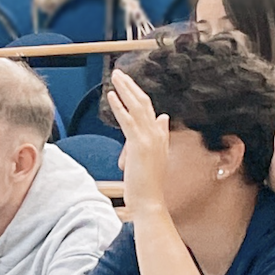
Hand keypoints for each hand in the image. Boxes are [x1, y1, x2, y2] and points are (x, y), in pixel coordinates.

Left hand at [106, 68, 168, 210]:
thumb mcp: (155, 156)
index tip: (127, 83)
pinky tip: (111, 95)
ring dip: (125, 89)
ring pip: (137, 106)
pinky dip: (120, 106)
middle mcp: (157, 134)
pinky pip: (128, 120)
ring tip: (115, 76)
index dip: (138, 94)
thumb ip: (160, 135)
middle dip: (130, 86)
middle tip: (118, 73)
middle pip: (143, 102)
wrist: (150, 201)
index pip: (149, 109)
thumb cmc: (148, 185)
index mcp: (160, 136)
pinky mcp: (139, 145)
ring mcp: (149, 138)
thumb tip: (163, 117)